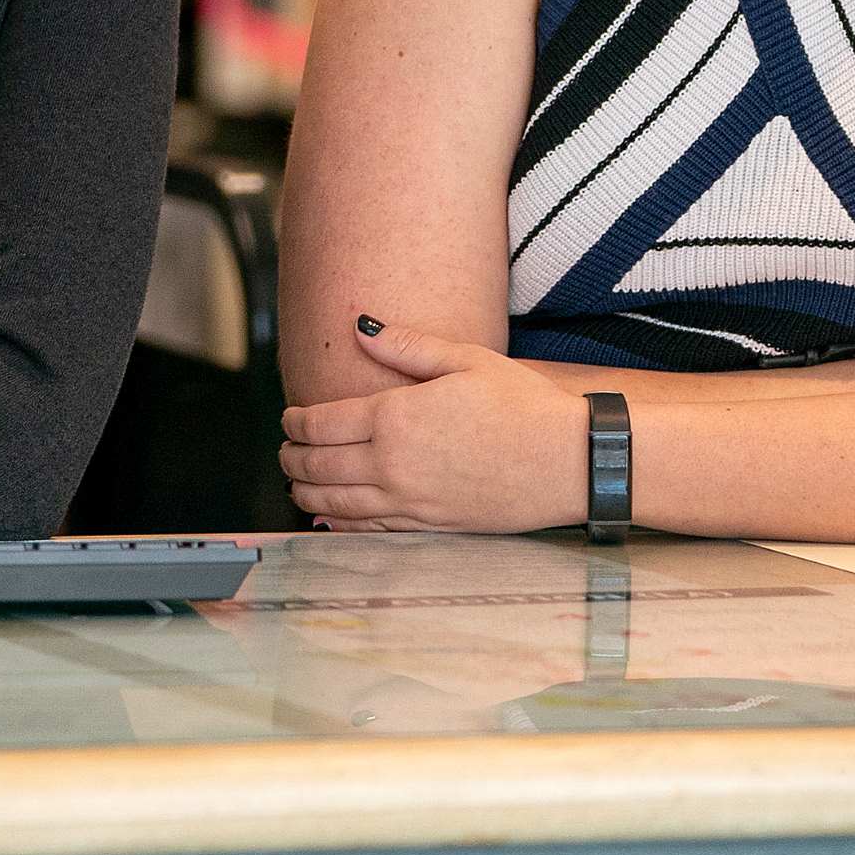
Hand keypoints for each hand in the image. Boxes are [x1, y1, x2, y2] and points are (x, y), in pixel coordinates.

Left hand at [278, 316, 588, 533]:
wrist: (569, 461)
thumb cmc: (524, 406)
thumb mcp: (465, 359)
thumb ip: (406, 346)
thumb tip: (360, 326)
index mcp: (395, 417)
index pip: (322, 424)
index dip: (296, 423)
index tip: (289, 419)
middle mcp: (393, 463)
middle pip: (320, 466)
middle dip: (292, 459)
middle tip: (284, 451)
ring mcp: (410, 500)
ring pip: (337, 503)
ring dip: (307, 494)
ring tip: (295, 485)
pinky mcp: (430, 525)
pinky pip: (370, 528)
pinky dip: (340, 523)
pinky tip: (331, 518)